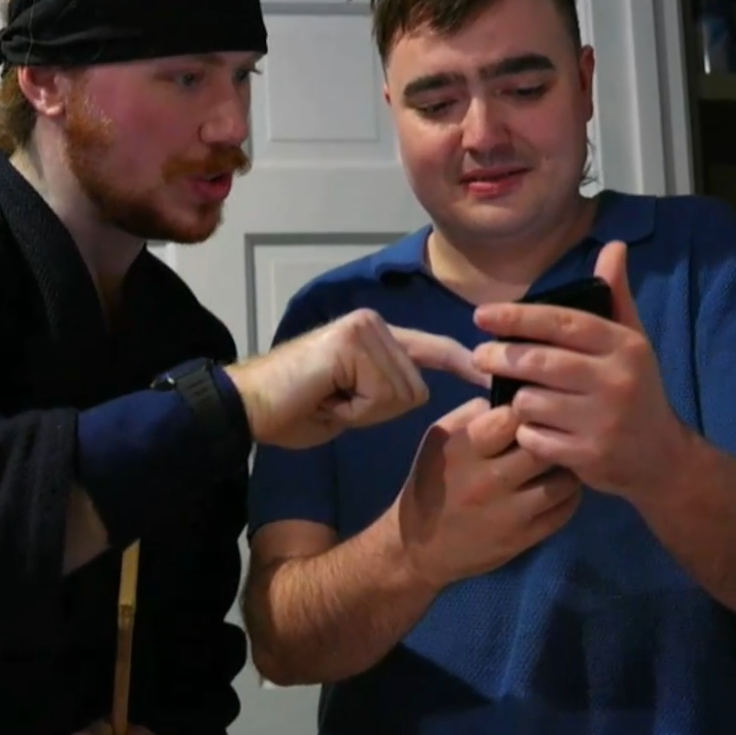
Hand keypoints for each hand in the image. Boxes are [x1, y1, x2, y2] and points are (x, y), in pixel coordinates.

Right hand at [226, 308, 488, 449]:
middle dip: (378, 410)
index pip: (431, 349)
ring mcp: (364, 327)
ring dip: (363, 411)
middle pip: (416, 387)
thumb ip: (383, 390)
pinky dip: (353, 409)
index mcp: (375, 336)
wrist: (246, 407)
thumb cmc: (291, 410)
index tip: (489, 375)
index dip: (461, 364)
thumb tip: (415, 394)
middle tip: (334, 405)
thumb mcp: (352, 402)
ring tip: (327, 400)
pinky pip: (379, 393)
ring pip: (401, 393)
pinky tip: (324, 397)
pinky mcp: (353, 338)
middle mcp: (374, 323)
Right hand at [395, 397, 582, 588]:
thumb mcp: (438, 439)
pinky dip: (568, 496)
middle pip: (542, 449)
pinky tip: (557, 488)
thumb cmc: (430, 482)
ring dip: (565, 469)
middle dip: (553, 438)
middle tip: (555, 437)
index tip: (529, 413)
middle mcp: (487, 481)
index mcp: (464, 450)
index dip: (526, 410)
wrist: (419, 546)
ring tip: (559, 464)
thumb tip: (512, 399)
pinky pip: (563, 511)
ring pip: (562, 481)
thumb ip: (472, 414)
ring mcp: (508, 513)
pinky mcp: (522, 538)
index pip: (512, 418)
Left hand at [470, 241, 689, 498]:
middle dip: (501, 357)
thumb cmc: (637, 390)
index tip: (481, 315)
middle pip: (538, 363)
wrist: (662, 458)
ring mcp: (602, 421)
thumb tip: (614, 246)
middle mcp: (615, 380)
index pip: (562, 323)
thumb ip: (615, 296)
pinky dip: (526, 433)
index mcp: (624, 346)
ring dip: (516, 400)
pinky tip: (534, 429)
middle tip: (479, 356)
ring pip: (530, 401)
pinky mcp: (588, 456)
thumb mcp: (632, 342)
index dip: (518, 317)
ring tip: (519, 397)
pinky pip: (533, 438)